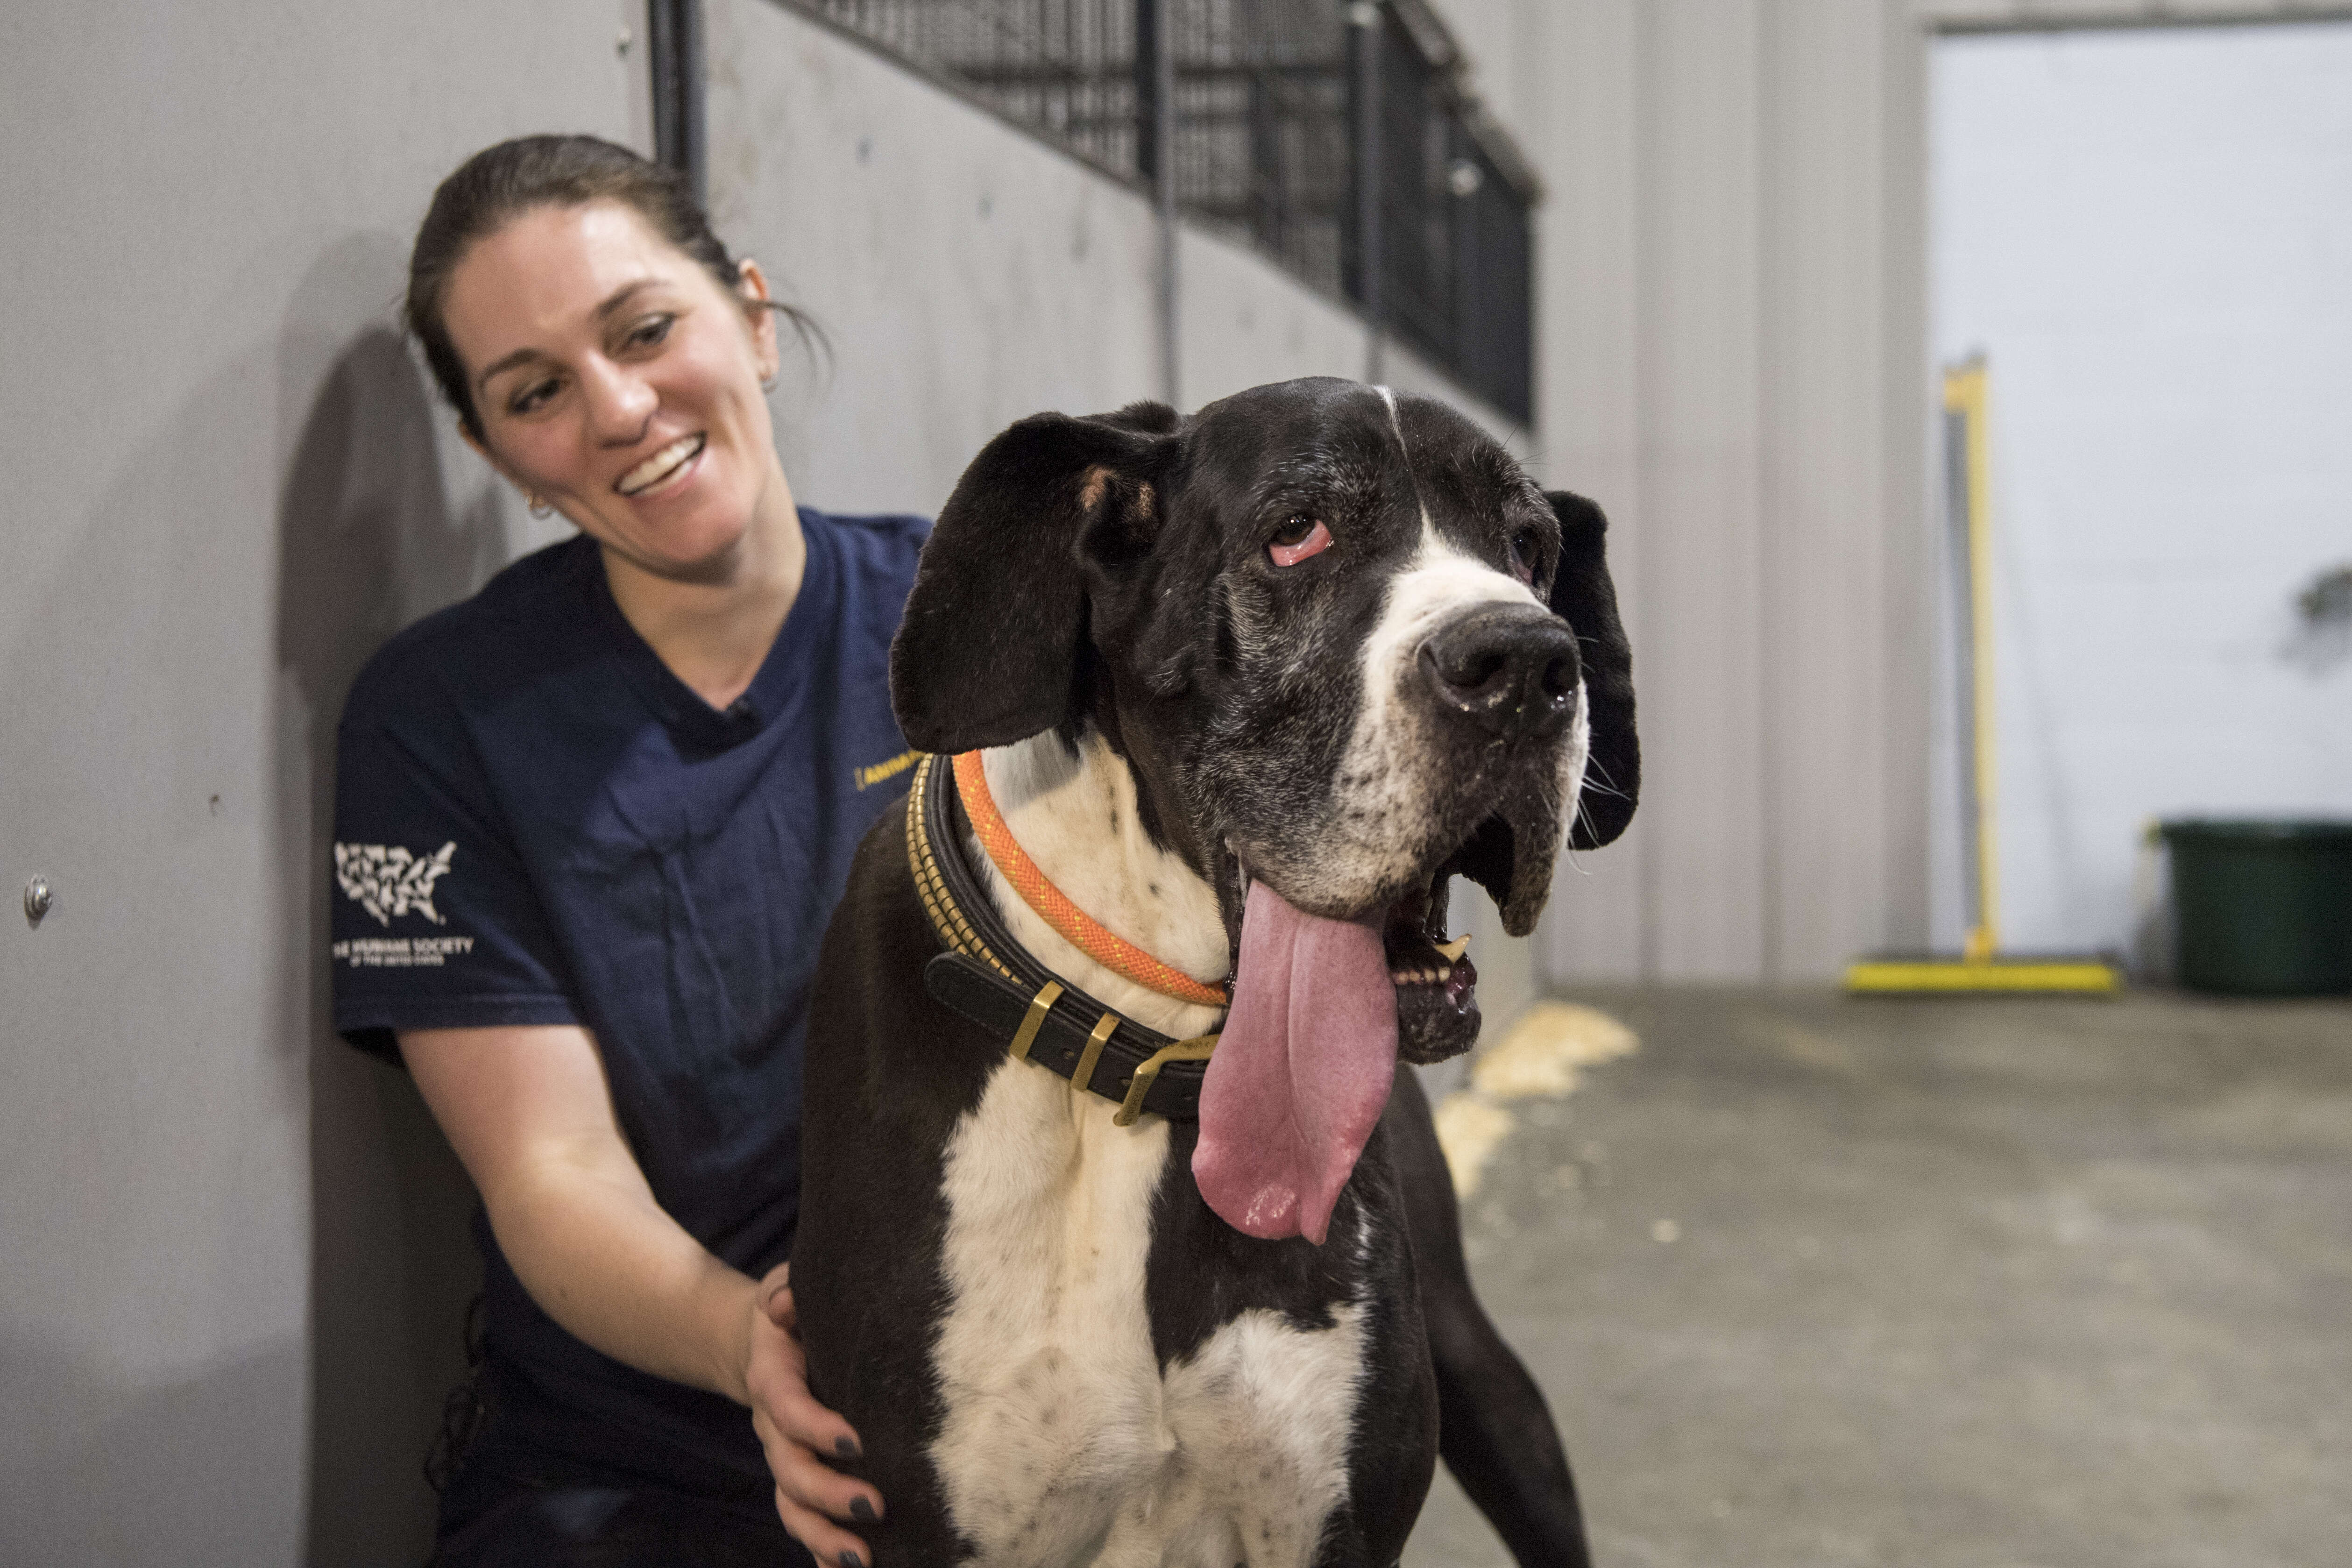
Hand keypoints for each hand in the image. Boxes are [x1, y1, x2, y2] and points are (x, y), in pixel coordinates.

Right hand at [745, 1262, 884, 1567]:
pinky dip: (822, 1550)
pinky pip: (805, 1521)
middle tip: (877, 1506)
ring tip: (864, 1558)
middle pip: (792, 1472)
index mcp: (772, 1380)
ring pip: (794, 1508)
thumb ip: (785, 1291)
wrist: (762, 1345)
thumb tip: (784, 1303)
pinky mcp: (800, 1478)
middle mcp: (774, 1429)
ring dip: (824, 1537)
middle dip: (830, 1495)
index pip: (787, 1409)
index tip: (856, 1440)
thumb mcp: (783, 1290)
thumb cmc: (789, 1315)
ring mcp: (786, 1459)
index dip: (815, 1428)